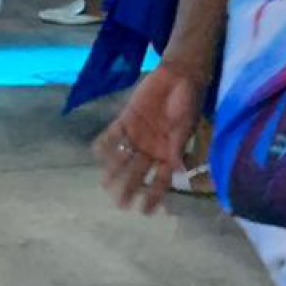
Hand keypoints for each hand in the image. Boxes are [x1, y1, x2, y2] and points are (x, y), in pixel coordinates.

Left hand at [96, 60, 204, 214]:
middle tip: (120, 203)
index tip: (145, 212)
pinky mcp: (126, 120)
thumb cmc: (188, 101)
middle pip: (138, 173)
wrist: (179, 74)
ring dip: (115, 170)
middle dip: (130, 188)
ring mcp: (137, 135)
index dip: (154, 195)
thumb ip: (178, 145)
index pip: (161, 179)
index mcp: (168, 153)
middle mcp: (151, 148)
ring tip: (106, 184)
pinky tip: (97, 152)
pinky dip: (105, 143)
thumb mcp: (186, 124)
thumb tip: (177, 170)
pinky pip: (113, 134)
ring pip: (123, 157)